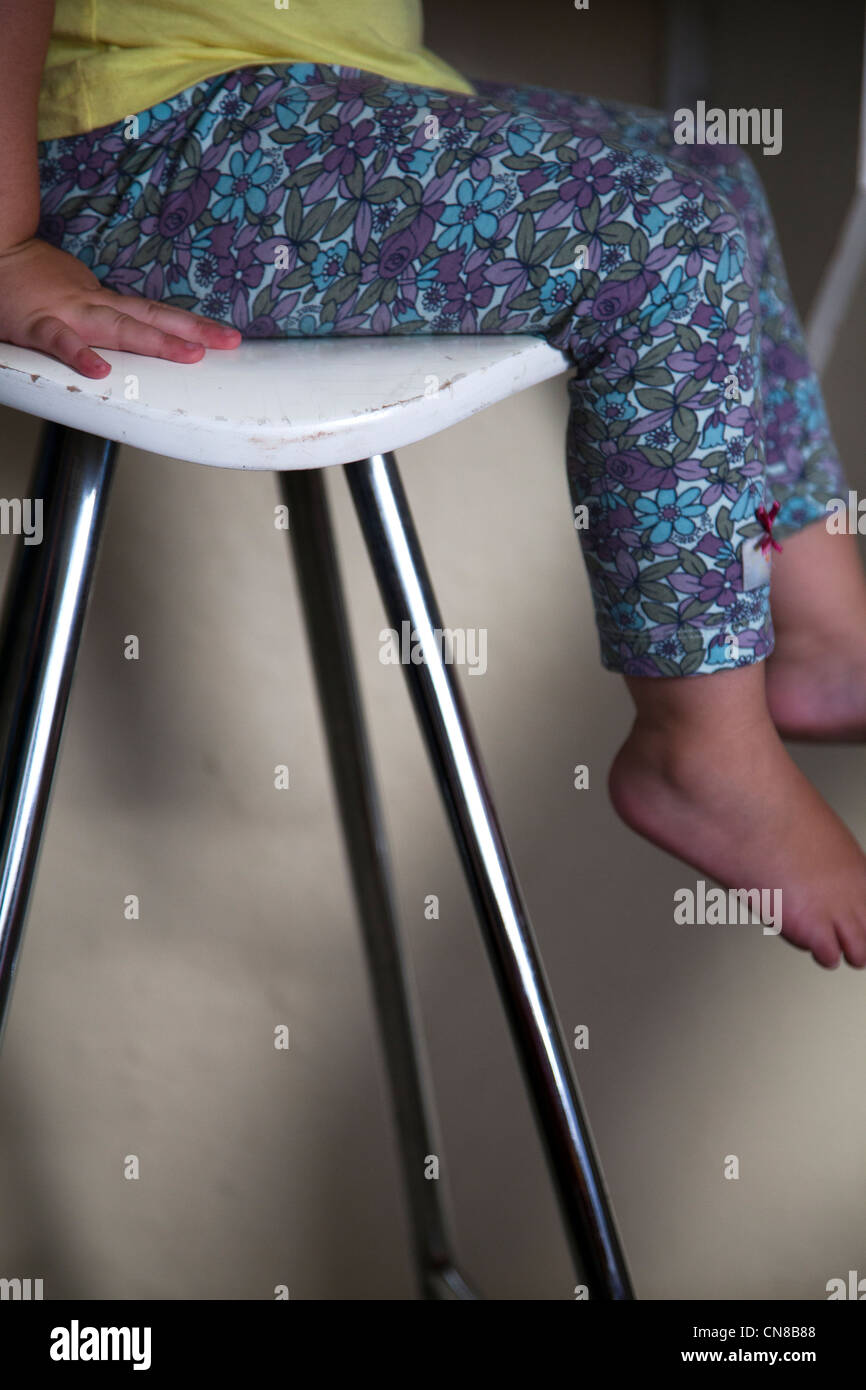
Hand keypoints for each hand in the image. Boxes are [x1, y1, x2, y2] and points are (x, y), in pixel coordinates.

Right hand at [0, 237, 241, 377]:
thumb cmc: (35, 279)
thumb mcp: (79, 293)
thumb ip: (107, 314)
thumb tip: (140, 329)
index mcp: (104, 302)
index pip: (157, 313)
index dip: (193, 324)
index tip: (227, 336)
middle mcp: (94, 306)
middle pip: (151, 318)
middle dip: (192, 331)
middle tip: (227, 342)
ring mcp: (69, 314)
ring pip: (119, 328)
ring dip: (156, 341)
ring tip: (189, 355)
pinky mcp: (38, 325)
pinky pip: (61, 342)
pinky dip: (80, 355)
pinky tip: (100, 371)